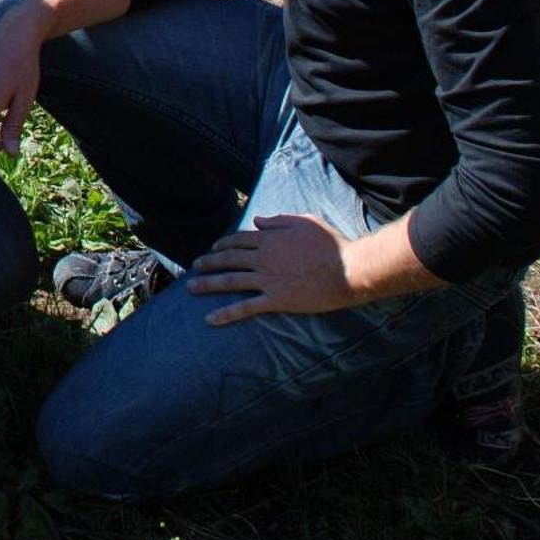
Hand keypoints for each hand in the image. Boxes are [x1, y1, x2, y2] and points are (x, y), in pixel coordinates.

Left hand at [185, 214, 358, 323]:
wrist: (349, 270)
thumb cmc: (332, 244)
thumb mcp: (305, 222)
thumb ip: (278, 221)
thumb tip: (256, 221)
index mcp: (270, 239)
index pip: (238, 240)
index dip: (222, 244)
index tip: (213, 248)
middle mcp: (263, 258)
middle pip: (228, 259)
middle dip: (208, 262)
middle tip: (194, 266)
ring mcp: (268, 280)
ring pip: (230, 281)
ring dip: (208, 284)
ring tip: (191, 287)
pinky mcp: (276, 300)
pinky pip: (246, 307)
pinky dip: (226, 313)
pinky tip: (210, 319)